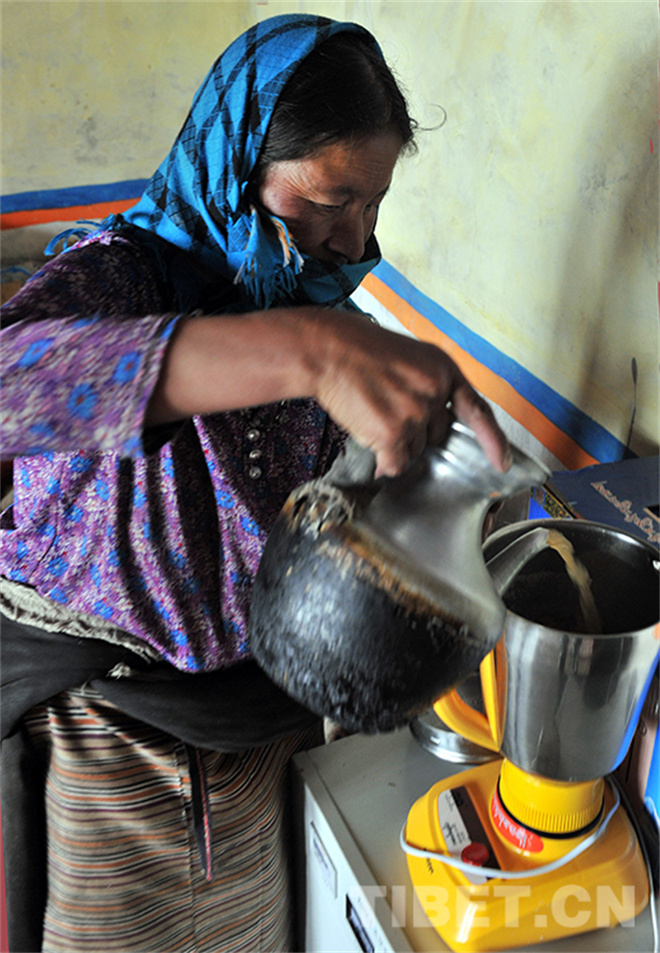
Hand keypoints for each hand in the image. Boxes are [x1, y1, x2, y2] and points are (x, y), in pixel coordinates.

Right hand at [311, 311, 510, 477]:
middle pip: (437, 434)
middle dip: (416, 430)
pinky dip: (384, 459)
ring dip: (395, 442)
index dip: (492, 440)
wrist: (328, 350)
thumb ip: (429, 386)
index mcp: (444, 370)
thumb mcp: (410, 357)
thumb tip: (433, 427)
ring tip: (372, 411)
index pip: (478, 411)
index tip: (502, 462)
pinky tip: (367, 432)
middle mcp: (435, 392)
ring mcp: (414, 414)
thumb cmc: (362, 351)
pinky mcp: (392, 433)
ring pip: (415, 450)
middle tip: (386, 407)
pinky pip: (396, 463)